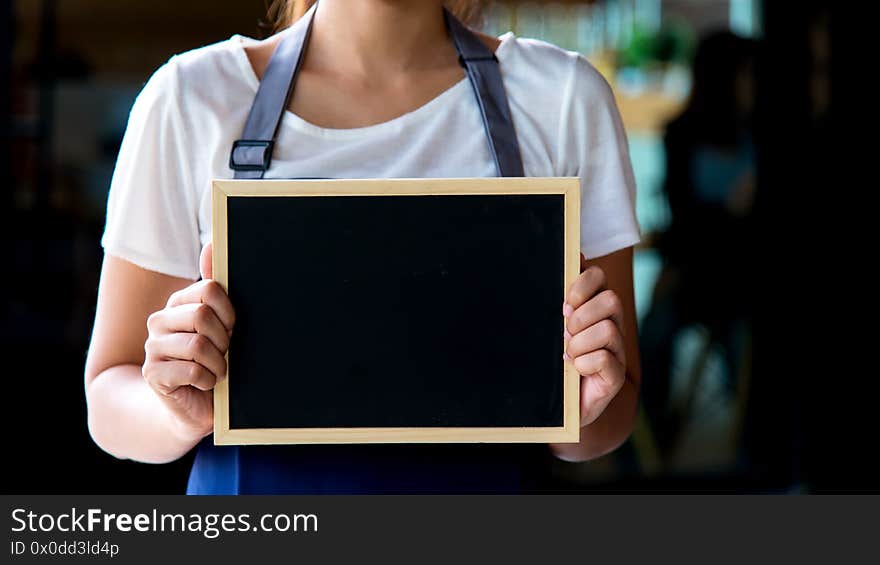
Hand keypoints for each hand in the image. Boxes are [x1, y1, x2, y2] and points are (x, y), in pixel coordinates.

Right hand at [142, 243, 234, 441]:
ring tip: (218, 371)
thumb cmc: (215, 361)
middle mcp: (160, 320)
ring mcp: (152, 347)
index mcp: (179, 303)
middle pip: (203, 315)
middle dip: (225, 340)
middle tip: (225, 354)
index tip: (233, 329)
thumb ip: (217, 287)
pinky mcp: (152, 374)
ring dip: (219, 363)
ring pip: (199, 344)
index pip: (209, 290)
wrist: (196, 407)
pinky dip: (208, 380)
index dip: (230, 313)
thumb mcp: (223, 325)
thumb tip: (212, 244)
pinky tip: (206, 384)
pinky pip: (191, 370)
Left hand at [563, 265, 626, 427]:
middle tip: (566, 331)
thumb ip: (560, 296)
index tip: (565, 303)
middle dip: (582, 314)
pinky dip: (586, 364)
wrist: (557, 406)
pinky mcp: (615, 377)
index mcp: (594, 307)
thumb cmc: (552, 362)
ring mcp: (616, 352)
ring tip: (568, 354)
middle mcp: (610, 325)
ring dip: (580, 342)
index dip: (583, 284)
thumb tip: (574, 255)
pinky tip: (576, 370)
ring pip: (608, 330)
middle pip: (611, 300)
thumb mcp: (550, 327)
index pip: (598, 277)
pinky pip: (606, 360)